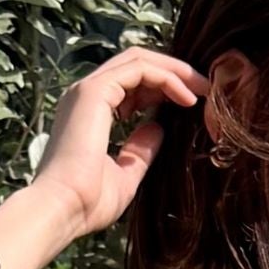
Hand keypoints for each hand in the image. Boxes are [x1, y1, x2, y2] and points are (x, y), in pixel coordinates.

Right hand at [0, 47, 204, 268]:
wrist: (63, 209)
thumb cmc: (87, 202)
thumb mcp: (125, 174)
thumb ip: (140, 150)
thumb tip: (157, 128)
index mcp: (90, 112)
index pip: (130, 83)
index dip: (163, 87)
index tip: (193, 103)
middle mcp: (86, 95)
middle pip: (136, 64)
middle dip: (173, 72)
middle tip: (205, 88)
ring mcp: (88, 90)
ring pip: (138, 60)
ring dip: (175, 71)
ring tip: (204, 89)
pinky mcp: (94, 91)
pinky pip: (139, 70)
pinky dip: (167, 78)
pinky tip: (188, 97)